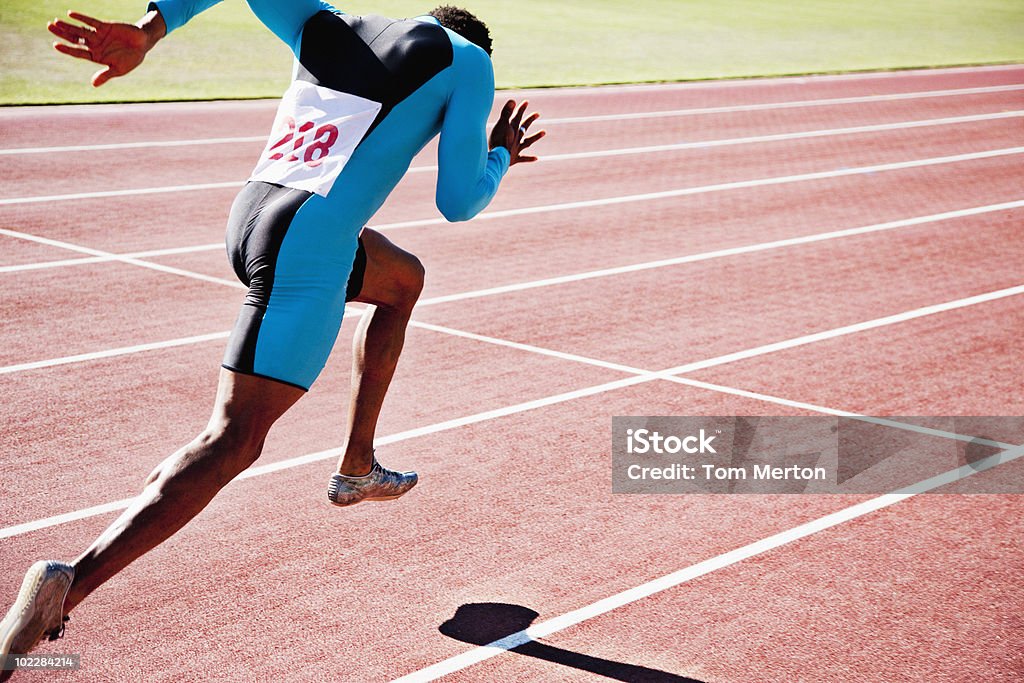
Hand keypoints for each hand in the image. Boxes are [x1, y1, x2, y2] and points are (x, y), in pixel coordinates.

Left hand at [47, 10, 165, 86]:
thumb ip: (106, 75)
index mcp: (96, 57)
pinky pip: (90, 22)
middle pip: (75, 39)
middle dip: (62, 33)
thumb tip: (94, 85)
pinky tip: (70, 14)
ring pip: (80, 30)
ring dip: (68, 26)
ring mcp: (98, 35)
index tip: (56, 45)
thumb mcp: (119, 69)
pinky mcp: (104, 26)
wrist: (143, 44)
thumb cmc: (132, 59)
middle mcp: (95, 45)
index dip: (67, 49)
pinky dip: (81, 18)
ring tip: (56, 21)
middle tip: (49, 27)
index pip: (78, 52)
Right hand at [489, 99, 545, 164]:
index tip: (526, 102)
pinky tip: (537, 158)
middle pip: (524, 127)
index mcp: (512, 130)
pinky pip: (523, 158)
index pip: (518, 117)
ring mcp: (516, 149)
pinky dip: (529, 158)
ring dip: (535, 136)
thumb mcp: (500, 125)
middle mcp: (516, 138)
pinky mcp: (514, 159)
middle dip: (530, 120)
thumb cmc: (497, 141)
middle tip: (537, 114)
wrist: (498, 158)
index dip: (521, 109)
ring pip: (527, 141)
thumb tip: (513, 100)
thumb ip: (506, 113)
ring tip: (544, 132)